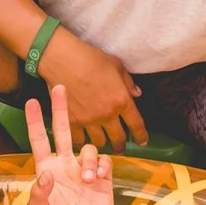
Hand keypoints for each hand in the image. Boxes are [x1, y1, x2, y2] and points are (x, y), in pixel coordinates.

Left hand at [25, 86, 115, 204]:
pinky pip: (105, 160)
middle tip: (60, 87)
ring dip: (89, 159)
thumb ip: (38, 196)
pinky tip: (99, 178)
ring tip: (88, 179)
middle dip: (61, 109)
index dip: (35, 121)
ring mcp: (85, 170)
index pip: (39, 140)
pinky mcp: (103, 178)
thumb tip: (44, 174)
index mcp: (47, 170)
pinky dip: (103, 165)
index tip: (32, 101)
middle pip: (64, 130)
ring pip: (89, 148)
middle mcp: (65, 165)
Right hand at [40, 29, 144, 151]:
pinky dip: (82, 141)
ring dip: (102, 143)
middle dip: (120, 145)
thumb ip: (128, 82)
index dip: (141, 136)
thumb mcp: (116, 65)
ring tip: (101, 141)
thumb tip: (136, 93)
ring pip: (99, 143)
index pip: (136, 124)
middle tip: (119, 146)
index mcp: (121, 100)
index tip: (142, 141)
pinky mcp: (71, 122)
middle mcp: (107, 114)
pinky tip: (82, 139)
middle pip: (118, 139)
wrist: (62, 60)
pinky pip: (79, 140)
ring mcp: (88, 120)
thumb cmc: (90, 58)